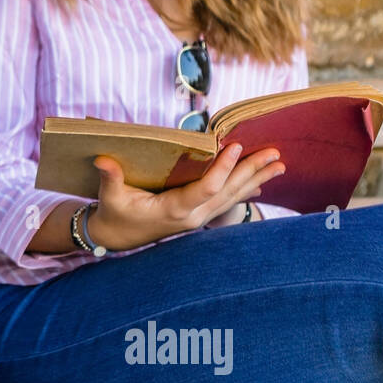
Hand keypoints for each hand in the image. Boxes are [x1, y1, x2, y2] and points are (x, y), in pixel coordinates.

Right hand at [87, 143, 284, 251]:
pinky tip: (260, 184)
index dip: (222, 168)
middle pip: (228, 192)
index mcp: (173, 210)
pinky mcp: (197, 217)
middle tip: (275, 155)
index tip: (236, 145)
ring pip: (232, 198)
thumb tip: (103, 160)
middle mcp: (191, 217)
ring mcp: (197, 219)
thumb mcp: (109, 196)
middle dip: (252, 172)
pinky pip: (226, 203)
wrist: (115, 237)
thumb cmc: (113, 213)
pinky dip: (244, 191)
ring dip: (255, 180)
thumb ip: (110, 177)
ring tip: (279, 166)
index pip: (206, 189)